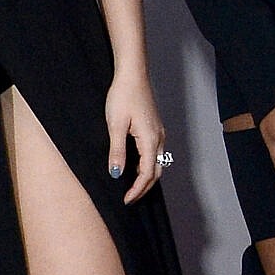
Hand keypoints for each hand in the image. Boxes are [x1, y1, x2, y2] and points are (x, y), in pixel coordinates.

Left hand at [106, 71, 169, 203]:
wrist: (132, 74)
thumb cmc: (123, 96)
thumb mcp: (115, 125)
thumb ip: (117, 151)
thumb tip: (117, 174)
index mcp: (150, 140)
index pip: (146, 174)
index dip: (137, 190)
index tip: (126, 200)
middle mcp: (159, 138)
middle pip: (156, 171)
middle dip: (144, 187)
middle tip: (129, 197)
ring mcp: (159, 132)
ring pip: (157, 162)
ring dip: (146, 177)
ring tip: (131, 185)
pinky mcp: (154, 127)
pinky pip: (155, 153)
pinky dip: (146, 164)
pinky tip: (134, 165)